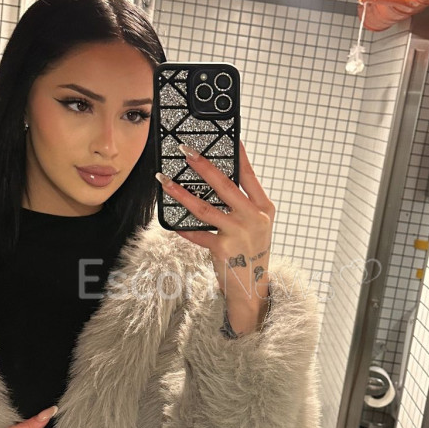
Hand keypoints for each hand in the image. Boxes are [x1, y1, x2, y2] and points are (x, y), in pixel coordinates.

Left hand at [156, 140, 274, 333]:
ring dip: (180, 192)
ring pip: (204, 208)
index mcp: (264, 208)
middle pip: (224, 186)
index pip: (249, 175)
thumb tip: (216, 179)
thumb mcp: (256, 225)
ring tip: (164, 180)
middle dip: (202, 165)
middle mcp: (253, 219)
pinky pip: (196, 233)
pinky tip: (170, 220)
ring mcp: (238, 234)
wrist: (251, 289)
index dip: (238, 155)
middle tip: (185, 151)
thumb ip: (243, 204)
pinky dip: (182, 227)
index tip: (227, 138)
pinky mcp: (222, 249)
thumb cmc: (250, 252)